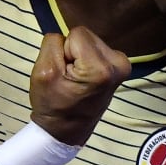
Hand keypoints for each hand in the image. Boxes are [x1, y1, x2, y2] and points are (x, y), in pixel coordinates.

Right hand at [28, 26, 130, 145]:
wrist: (66, 131)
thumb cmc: (53, 104)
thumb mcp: (42, 71)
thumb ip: (53, 43)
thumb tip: (66, 36)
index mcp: (100, 68)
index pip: (76, 33)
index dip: (63, 50)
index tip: (63, 72)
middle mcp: (118, 64)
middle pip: (86, 35)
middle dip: (73, 51)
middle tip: (68, 76)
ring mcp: (123, 66)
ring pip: (91, 41)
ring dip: (80, 55)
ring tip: (76, 78)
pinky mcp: (121, 68)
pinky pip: (97, 49)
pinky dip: (88, 59)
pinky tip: (86, 78)